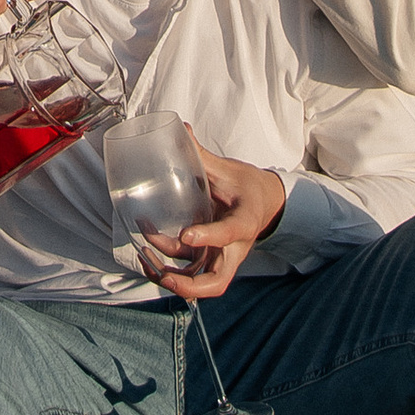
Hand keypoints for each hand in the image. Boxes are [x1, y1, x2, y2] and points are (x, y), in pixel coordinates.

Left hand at [147, 146, 286, 298]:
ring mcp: (223, 257)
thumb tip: (181, 129)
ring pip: (203, 285)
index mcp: (244, 221)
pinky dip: (171, 273)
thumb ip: (203, 155)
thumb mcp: (229, 170)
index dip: (209, 236)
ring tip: (148, 263)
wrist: (266, 202)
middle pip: (217, 281)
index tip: (186, 234)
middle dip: (189, 285)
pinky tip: (148, 259)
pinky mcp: (212, 259)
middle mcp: (235, 247)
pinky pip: (193, 275)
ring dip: (174, 281)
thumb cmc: (247, 186)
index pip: (230, 233)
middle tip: (165, 275)